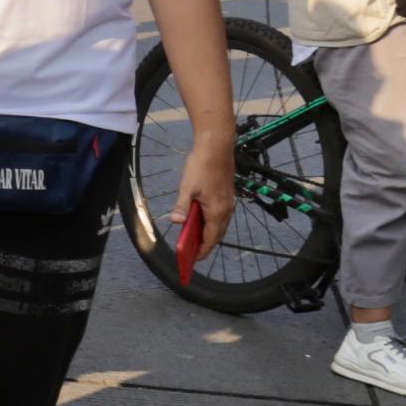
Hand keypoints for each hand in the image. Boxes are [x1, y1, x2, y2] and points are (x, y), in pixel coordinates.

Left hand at [171, 127, 235, 258]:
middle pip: (217, 234)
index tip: (194, 260)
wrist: (217, 146)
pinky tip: (201, 220)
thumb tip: (176, 222)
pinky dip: (213, 223)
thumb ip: (182, 206)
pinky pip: (221, 216)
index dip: (202, 251)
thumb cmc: (201, 165)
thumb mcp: (187, 187)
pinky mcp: (228, 196)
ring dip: (210, 234)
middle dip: (206, 245)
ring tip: (195, 239)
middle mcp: (226, 209)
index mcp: (216, 211)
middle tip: (192, 252)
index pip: (211, 239)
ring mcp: (229, 202)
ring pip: (220, 225)